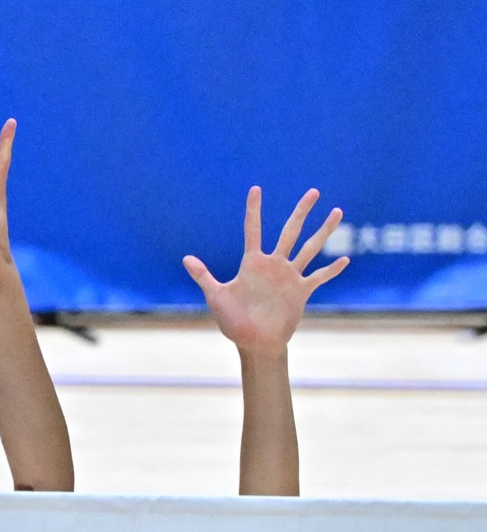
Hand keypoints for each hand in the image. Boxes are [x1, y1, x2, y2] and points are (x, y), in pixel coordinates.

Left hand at [185, 187, 347, 357]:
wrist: (253, 342)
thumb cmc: (232, 321)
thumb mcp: (217, 296)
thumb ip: (204, 276)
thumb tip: (186, 258)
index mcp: (252, 263)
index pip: (253, 230)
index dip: (254, 210)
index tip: (255, 189)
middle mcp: (273, 265)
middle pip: (290, 231)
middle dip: (301, 211)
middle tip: (314, 191)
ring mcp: (289, 277)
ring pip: (310, 248)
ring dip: (324, 231)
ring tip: (337, 211)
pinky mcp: (301, 291)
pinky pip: (319, 277)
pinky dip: (331, 269)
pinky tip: (345, 259)